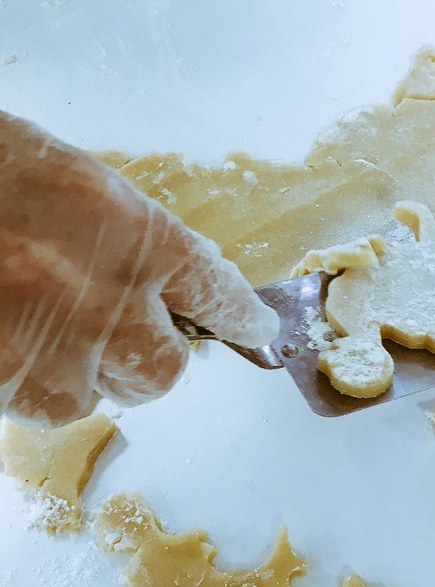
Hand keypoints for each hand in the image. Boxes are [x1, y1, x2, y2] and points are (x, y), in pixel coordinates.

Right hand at [0, 112, 277, 426]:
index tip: (257, 331)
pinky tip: (2, 334)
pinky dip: (26, 382)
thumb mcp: (62, 179)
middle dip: (148, 360)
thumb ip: (114, 235)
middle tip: (114, 335)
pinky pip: (38, 407)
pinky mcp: (9, 387)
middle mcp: (110, 302)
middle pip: (167, 372)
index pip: (215, 291)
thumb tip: (147, 281)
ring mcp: (56, 354)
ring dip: (79, 372)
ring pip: (97, 396)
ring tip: (30, 321)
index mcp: (134, 233)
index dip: (239, 317)